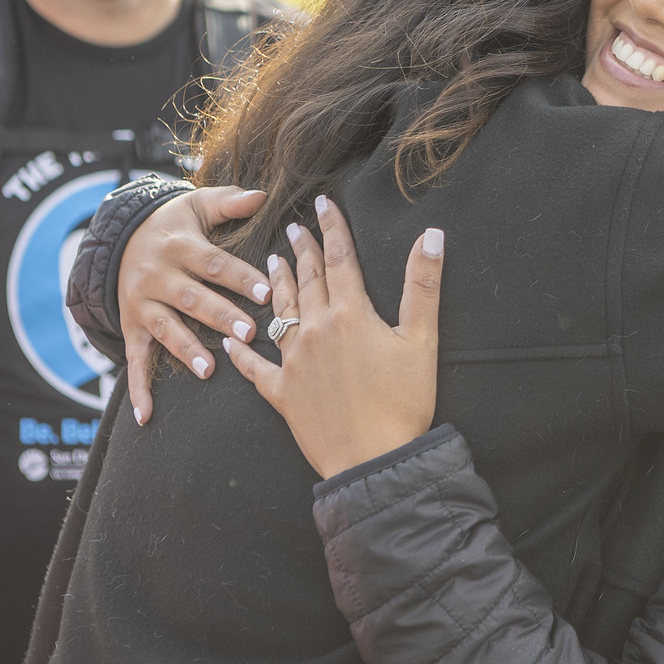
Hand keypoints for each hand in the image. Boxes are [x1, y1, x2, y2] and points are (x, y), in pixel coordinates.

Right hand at [116, 186, 270, 423]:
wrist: (119, 238)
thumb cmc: (174, 224)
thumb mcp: (197, 204)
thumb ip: (230, 202)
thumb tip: (264, 194)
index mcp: (179, 247)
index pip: (213, 264)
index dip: (240, 278)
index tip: (267, 292)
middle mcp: (156, 277)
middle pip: (191, 299)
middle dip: (220, 317)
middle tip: (249, 333)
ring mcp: (141, 305)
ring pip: (164, 330)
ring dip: (185, 350)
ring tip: (208, 369)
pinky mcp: (130, 327)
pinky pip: (133, 360)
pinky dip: (138, 390)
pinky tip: (146, 416)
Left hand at [222, 197, 442, 479]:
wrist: (373, 459)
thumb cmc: (404, 401)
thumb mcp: (422, 339)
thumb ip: (422, 285)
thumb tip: (432, 235)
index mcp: (350, 314)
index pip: (341, 259)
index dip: (333, 228)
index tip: (324, 203)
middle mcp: (316, 330)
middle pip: (307, 280)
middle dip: (302, 251)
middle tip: (293, 227)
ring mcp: (294, 362)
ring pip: (280, 313)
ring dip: (276, 285)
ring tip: (270, 262)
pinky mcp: (282, 394)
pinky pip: (256, 368)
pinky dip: (243, 353)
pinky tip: (231, 341)